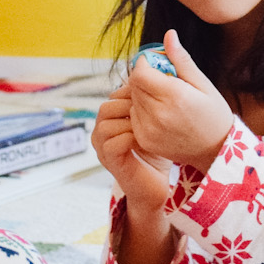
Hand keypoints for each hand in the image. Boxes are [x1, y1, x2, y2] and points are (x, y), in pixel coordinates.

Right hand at [91, 84, 175, 213]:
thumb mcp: (155, 123)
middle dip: (129, 106)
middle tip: (151, 111)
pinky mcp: (109, 161)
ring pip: (106, 124)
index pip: (114, 96)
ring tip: (148, 127)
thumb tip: (161, 77)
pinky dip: (130, 138)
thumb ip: (150, 104)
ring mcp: (102, 148)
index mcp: (111, 119)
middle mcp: (102, 132)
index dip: (132, 93)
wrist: (156, 186)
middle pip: (106, 107)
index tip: (153, 95)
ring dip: (129, 123)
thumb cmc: (157, 154)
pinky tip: (145, 140)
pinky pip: (112, 143)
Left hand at [125, 30, 233, 171]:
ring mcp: (149, 129)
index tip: (155, 63)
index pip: (140, 72)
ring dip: (142, 95)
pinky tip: (160, 115)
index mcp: (174, 96)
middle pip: (134, 85)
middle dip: (144, 78)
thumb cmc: (214, 115)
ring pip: (132, 100)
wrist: (217, 152)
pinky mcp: (145, 140)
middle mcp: (158, 114)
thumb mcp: (203, 84)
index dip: (144, 64)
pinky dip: (142, 112)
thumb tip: (169, 34)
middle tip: (162, 81)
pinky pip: (133, 117)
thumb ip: (182, 60)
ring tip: (163, 99)